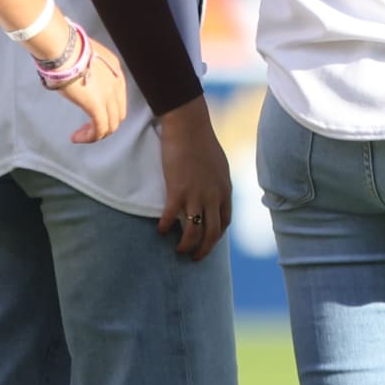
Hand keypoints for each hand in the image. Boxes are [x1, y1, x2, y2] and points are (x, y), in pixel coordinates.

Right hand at [39, 21, 127, 142]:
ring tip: (81, 136)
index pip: (118, 96)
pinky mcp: (97, 106)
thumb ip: (85, 69)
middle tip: (87, 127)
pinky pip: (100, 129)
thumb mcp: (84, 58)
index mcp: (115, 69)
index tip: (90, 111)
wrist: (63, 49)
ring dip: (96, 133)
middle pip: (118, 113)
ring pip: (111, 124)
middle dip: (104, 124)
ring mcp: (109, 96)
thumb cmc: (66, 50)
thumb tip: (74, 76)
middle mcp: (117, 83)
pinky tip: (77, 138)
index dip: (106, 108)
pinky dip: (90, 137)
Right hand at [154, 97, 231, 260]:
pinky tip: (160, 230)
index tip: (208, 241)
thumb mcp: (219, 165)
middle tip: (195, 257)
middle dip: (204, 249)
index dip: (217, 235)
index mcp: (224, 190)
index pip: (225, 221)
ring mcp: (196, 195)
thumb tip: (215, 191)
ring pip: (193, 231)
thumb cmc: (202, 141)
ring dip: (186, 245)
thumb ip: (218, 182)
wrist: (189, 126)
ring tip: (179, 250)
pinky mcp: (177, 190)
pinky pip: (171, 216)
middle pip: (212, 233)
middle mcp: (213, 196)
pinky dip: (164, 226)